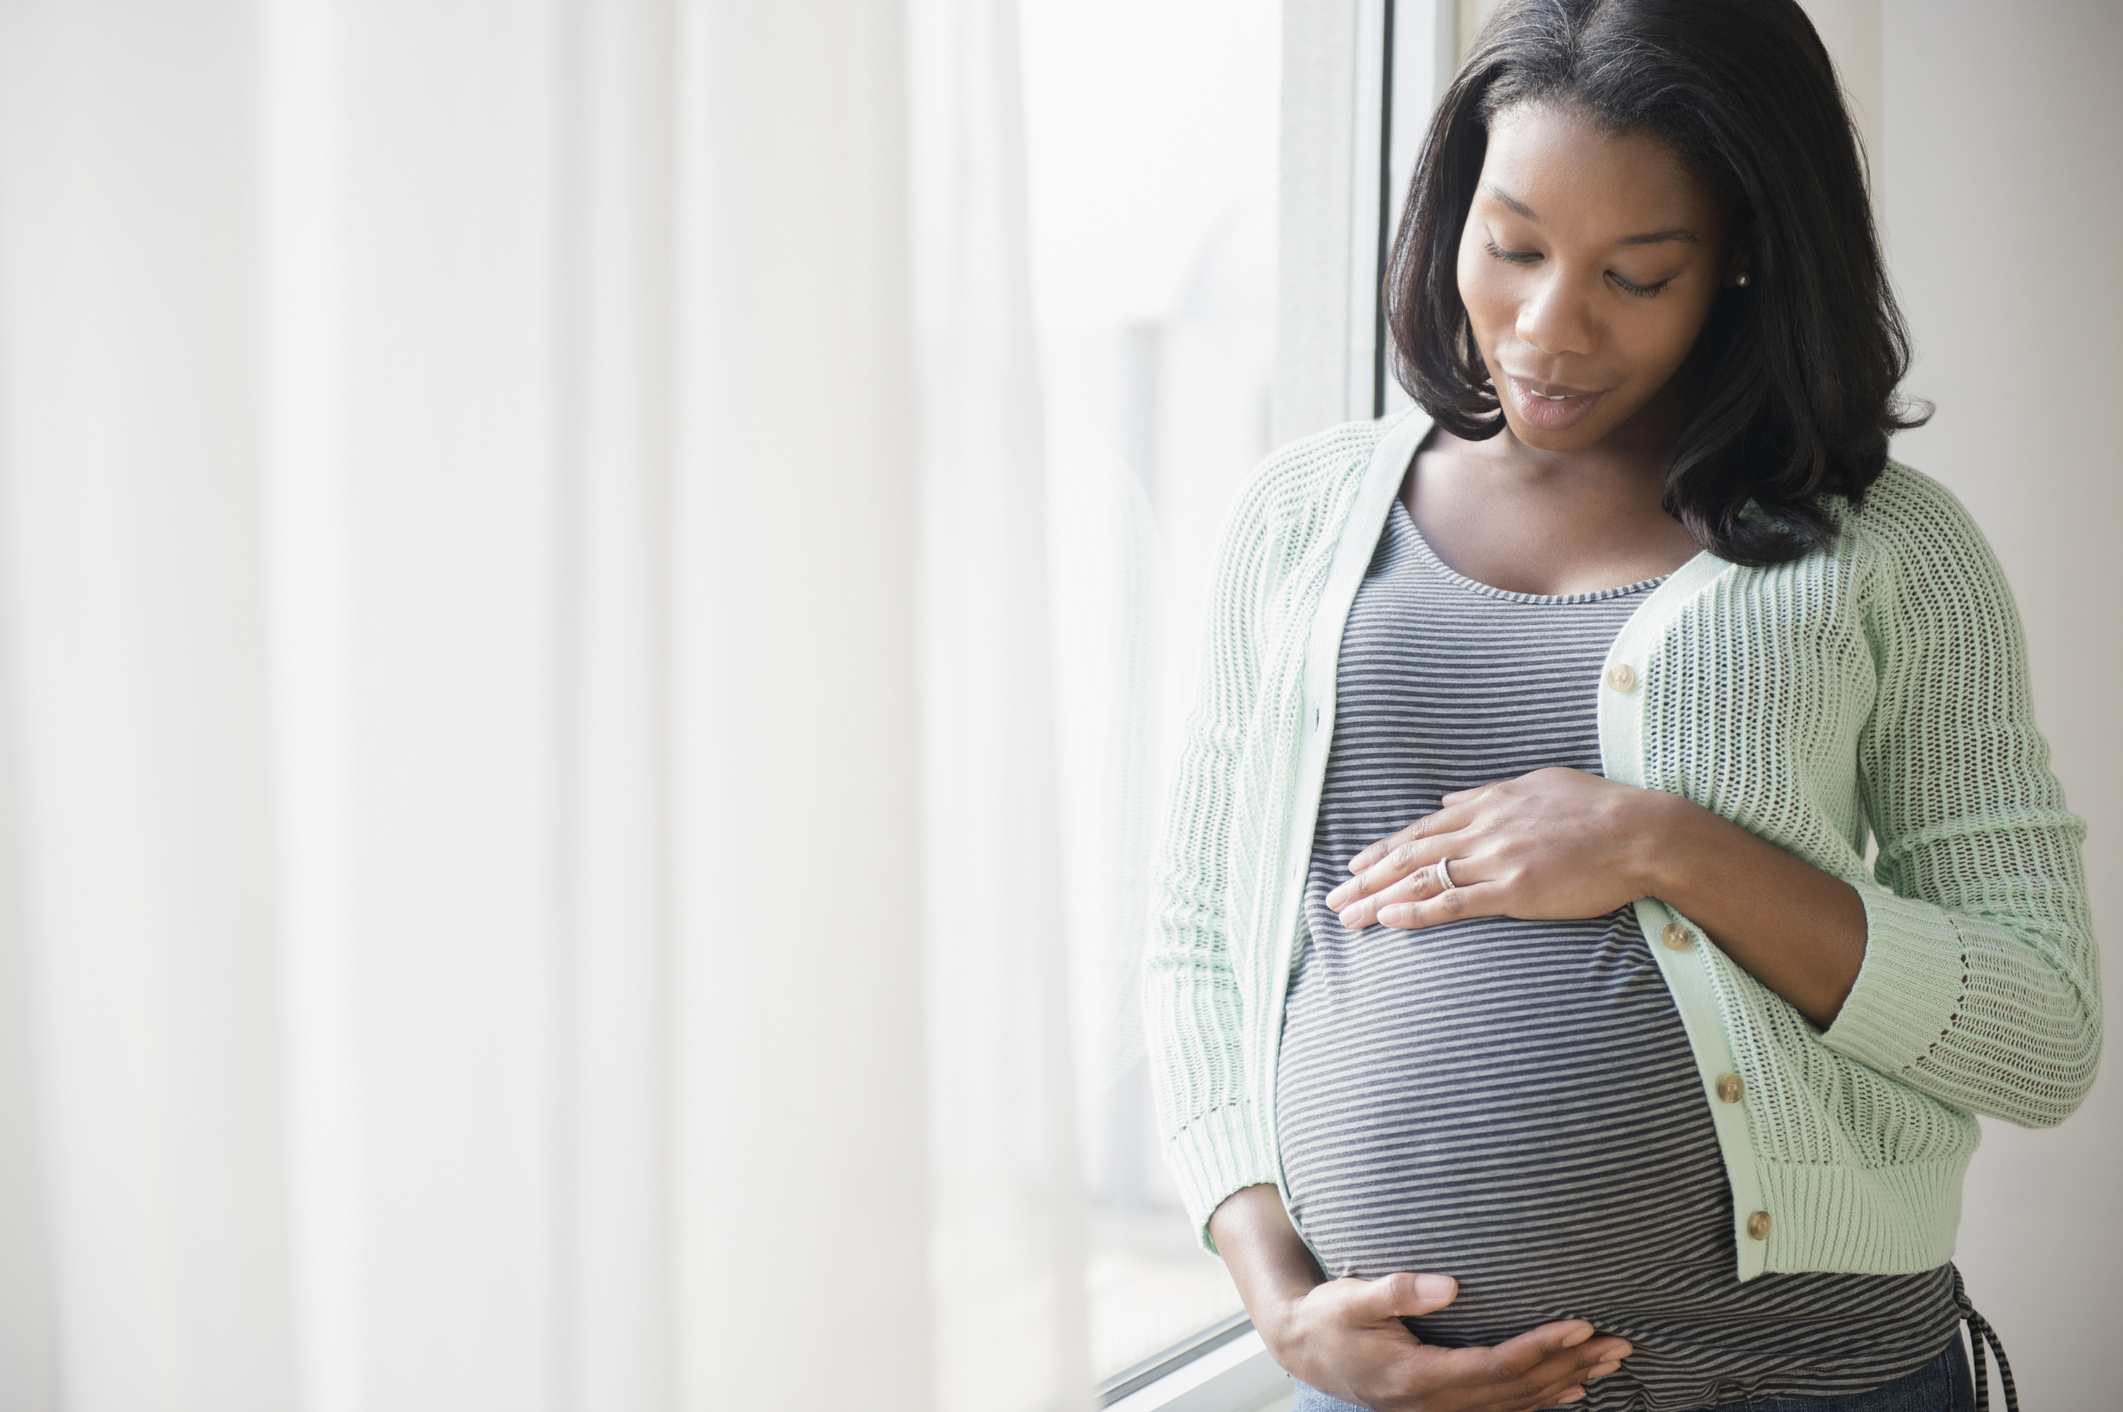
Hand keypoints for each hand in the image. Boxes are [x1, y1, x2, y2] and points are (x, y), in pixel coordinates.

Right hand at [1261, 1273, 1631, 1411]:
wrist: (1304, 1350)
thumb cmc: (1328, 1318)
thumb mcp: (1351, 1298)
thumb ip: (1396, 1290)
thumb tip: (1449, 1285)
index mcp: (1419, 1375)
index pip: (1496, 1366)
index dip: (1542, 1347)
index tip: (1580, 1325)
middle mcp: (1437, 1402)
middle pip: (1519, 1389)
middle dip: (1572, 1365)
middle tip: (1620, 1343)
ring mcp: (1440, 1410)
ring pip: (1518, 1404)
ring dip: (1567, 1383)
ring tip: (1610, 1363)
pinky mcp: (1442, 1406)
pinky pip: (1503, 1410)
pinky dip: (1541, 1402)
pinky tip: (1570, 1392)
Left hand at [1324, 768, 1656, 931]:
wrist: (1642, 832)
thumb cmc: (1599, 808)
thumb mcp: (1538, 784)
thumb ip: (1488, 793)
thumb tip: (1449, 797)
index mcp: (1488, 803)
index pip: (1423, 829)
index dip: (1385, 849)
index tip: (1356, 865)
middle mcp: (1483, 828)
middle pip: (1410, 854)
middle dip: (1366, 878)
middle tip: (1332, 898)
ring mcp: (1496, 859)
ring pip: (1422, 878)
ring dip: (1378, 899)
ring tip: (1347, 917)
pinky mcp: (1515, 889)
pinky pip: (1454, 902)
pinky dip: (1416, 911)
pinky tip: (1388, 920)